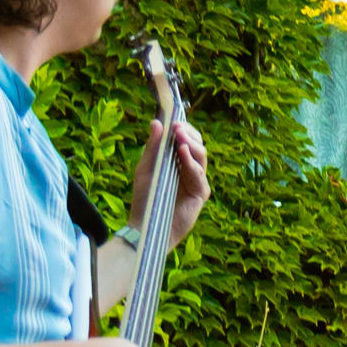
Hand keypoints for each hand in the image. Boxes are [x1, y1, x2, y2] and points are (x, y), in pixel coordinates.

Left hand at [142, 121, 212, 241]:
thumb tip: (156, 122)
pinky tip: (183, 154)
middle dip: (188, 134)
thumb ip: (153, 147)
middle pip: (197, 145)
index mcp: (177, 162)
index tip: (174, 120)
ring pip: (201, 156)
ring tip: (179, 137)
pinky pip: (199, 174)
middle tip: (177, 128)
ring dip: (191, 145)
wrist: (146, 226)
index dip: (183, 129)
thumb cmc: (145, 198)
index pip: (186, 140)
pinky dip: (191, 163)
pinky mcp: (200, 193)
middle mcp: (189, 169)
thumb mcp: (146, 168)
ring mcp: (196, 180)